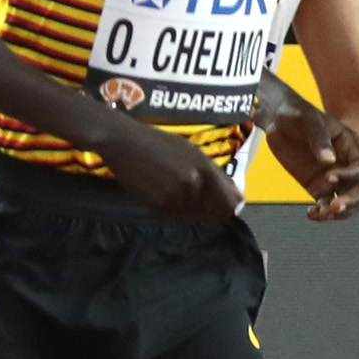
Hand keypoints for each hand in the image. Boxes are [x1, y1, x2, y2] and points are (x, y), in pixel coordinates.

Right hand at [99, 115, 242, 223]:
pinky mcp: (158, 205)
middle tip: (192, 196)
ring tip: (171, 188)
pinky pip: (173, 216)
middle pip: (213, 212)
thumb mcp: (190, 151)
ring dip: (186, 208)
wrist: (123, 142)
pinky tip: (159, 191)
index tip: (224, 206)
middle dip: (208, 209)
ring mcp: (176, 196)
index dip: (229, 206)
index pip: (230, 202)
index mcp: (205, 167)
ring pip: (192, 215)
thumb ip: (213, 174)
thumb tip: (235, 197)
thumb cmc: (157, 142)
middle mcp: (194, 183)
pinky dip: (169, 208)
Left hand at [267, 103, 358, 220]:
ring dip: (338, 211)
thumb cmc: (298, 115)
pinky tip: (311, 214)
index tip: (330, 176)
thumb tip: (328, 161)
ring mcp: (333, 177)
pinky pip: (325, 203)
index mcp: (351, 146)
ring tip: (322, 214)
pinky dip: (321, 211)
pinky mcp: (317, 186)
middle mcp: (346, 164)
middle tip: (335, 206)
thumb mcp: (309, 121)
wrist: (278, 119)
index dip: (350, 175)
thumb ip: (319, 139)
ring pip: (346, 200)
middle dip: (351, 200)